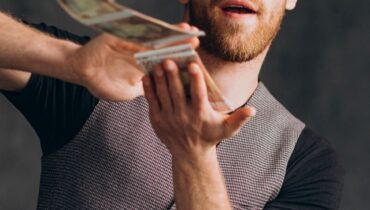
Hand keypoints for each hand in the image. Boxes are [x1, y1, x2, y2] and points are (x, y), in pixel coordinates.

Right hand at [67, 23, 198, 101]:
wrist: (80, 72)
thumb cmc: (102, 84)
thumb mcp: (127, 92)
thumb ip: (144, 90)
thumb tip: (162, 93)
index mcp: (143, 65)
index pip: (165, 62)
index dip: (179, 59)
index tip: (195, 59)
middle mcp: (139, 53)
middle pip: (164, 48)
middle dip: (181, 44)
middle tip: (198, 40)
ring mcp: (130, 44)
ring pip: (155, 39)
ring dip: (172, 35)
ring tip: (188, 31)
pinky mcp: (120, 38)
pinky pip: (138, 36)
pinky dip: (152, 34)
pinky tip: (165, 31)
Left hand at [142, 60, 255, 158]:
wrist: (190, 154)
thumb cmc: (210, 136)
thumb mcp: (227, 129)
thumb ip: (239, 119)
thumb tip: (253, 110)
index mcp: (200, 115)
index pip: (199, 96)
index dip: (196, 80)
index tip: (193, 65)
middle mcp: (183, 117)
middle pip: (177, 93)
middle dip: (173, 76)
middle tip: (169, 60)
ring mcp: (168, 118)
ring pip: (163, 95)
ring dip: (160, 79)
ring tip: (158, 64)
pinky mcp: (156, 120)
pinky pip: (151, 102)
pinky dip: (149, 89)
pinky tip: (147, 76)